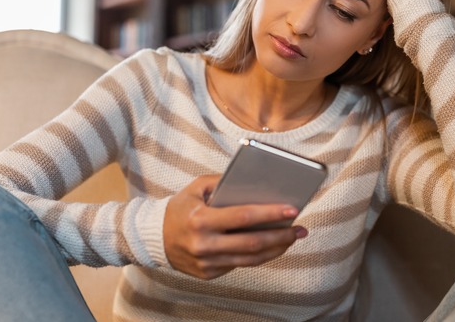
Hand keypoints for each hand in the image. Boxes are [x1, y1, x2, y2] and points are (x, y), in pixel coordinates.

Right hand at [163, 174, 307, 279]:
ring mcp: (207, 262)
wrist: (153, 238)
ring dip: (276, 249)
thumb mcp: (196, 187)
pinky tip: (274, 246)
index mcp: (201, 220)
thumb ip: (223, 181)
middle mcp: (204, 244)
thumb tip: (256, 183)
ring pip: (251, 259)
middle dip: (281, 236)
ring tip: (293, 238)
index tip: (293, 209)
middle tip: (301, 228)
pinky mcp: (209, 274)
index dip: (271, 214)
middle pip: (252, 242)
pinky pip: (240, 265)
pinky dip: (260, 255)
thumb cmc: (180, 208)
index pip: (244, 217)